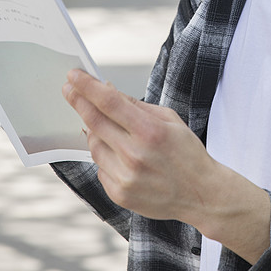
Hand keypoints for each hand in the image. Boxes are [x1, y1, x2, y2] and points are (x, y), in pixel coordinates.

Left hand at [63, 70, 270, 261]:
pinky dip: (106, 157)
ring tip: (111, 131)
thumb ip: (137, 106)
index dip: (87, 87)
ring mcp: (125, 177)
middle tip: (68, 89)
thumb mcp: (170, 120)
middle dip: (78, 101)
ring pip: (94, 146)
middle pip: (94, 122)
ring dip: (95, 132)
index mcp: (150, 131)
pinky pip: (100, 168)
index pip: (110, 102)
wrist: (201, 195)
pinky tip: (123, 158)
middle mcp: (135, 155)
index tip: (73, 76)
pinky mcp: (119, 194)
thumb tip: (108, 91)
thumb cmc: (188, 153)